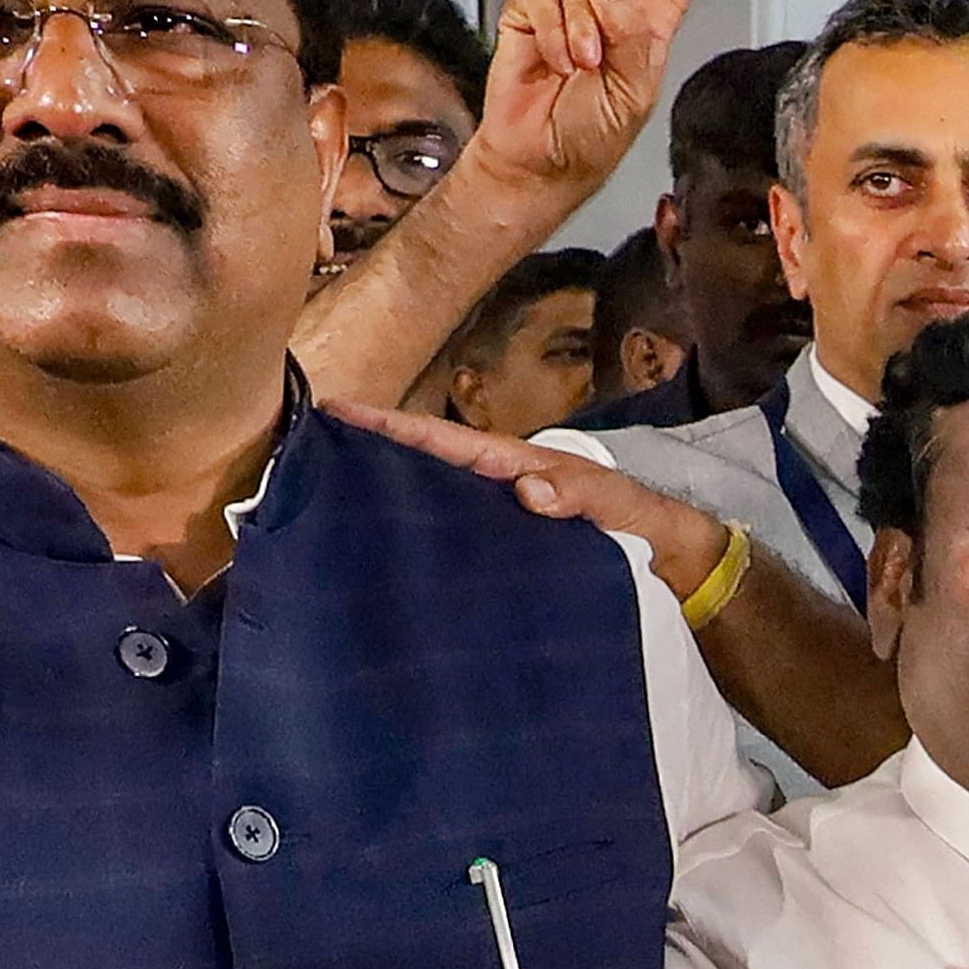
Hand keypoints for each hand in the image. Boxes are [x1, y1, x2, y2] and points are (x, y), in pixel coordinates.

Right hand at [326, 397, 726, 594]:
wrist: (665, 556)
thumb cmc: (638, 519)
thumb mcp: (615, 502)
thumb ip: (579, 494)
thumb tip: (527, 489)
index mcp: (511, 465)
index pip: (441, 439)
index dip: (390, 426)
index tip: (335, 410)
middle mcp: (493, 488)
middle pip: (421, 467)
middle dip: (368, 457)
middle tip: (304, 457)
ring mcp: (492, 519)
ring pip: (428, 503)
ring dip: (385, 501)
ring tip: (322, 506)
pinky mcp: (497, 550)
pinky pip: (448, 537)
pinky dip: (415, 539)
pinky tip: (381, 558)